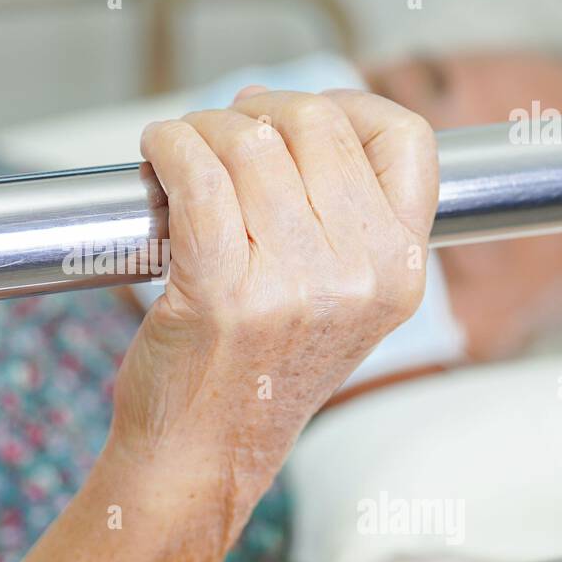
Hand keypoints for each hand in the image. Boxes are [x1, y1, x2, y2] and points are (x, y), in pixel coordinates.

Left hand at [105, 87, 438, 533]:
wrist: (203, 455)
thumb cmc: (256, 376)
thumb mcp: (342, 305)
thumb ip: (347, 222)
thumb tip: (294, 119)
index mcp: (400, 272)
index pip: (405, 140)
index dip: (347, 106)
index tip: (299, 116)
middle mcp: (359, 275)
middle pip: (316, 125)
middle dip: (258, 110)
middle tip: (222, 130)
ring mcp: (293, 283)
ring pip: (249, 143)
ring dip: (202, 129)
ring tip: (182, 150)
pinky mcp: (221, 289)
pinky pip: (196, 175)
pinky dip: (169, 145)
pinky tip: (156, 153)